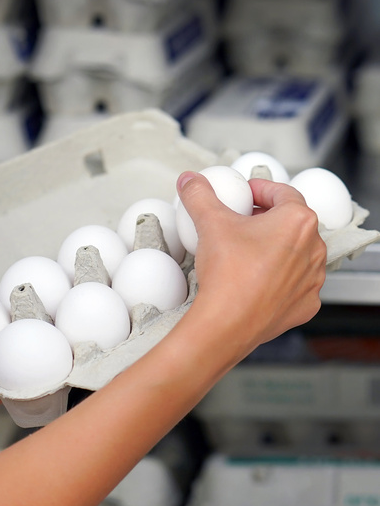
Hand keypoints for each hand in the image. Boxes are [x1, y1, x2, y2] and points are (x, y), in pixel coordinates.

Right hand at [177, 171, 326, 349]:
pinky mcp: (305, 304)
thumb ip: (200, 195)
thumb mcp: (209, 223)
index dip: (260, 190)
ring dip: (275, 248)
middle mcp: (314, 249)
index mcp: (298, 221)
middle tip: (242, 221)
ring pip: (296, 254)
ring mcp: (312, 279)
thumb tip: (192, 182)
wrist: (227, 323)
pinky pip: (295, 284)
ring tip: (247, 252)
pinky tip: (256, 279)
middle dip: (267, 218)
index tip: (245, 194)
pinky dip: (279, 278)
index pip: (282, 192)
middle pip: (291, 222)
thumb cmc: (228, 275)